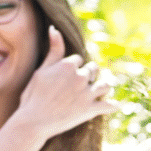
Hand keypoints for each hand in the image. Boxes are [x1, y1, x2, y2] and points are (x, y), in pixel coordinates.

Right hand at [12, 27, 116, 146]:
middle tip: (79, 85)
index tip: (66, 76)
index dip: (73, 67)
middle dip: (88, 76)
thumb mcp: (41, 69)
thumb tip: (54, 28)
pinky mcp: (91, 110)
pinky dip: (114, 106)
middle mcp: (81, 76)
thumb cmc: (33, 95)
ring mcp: (87, 93)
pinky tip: (117, 106)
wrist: (33, 121)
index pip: (79, 60)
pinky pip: (109, 106)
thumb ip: (53, 50)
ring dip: (103, 87)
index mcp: (69, 65)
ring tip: (99, 91)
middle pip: (93, 70)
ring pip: (105, 85)